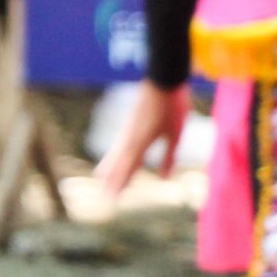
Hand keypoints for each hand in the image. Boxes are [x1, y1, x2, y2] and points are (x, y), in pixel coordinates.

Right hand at [95, 80, 191, 198]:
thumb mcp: (176, 134)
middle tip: (104, 195)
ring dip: (110, 166)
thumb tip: (165, 178)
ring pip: (116, 152)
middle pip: (118, 162)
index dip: (121, 183)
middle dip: (112, 179)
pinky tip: (115, 154)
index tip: (112, 198)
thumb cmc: (172, 106)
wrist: (163, 78)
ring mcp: (129, 129)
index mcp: (141, 142)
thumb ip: (169, 156)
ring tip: (100, 176)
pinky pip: (120, 143)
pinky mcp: (131, 122)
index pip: (128, 167)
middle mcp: (130, 137)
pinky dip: (114, 153)